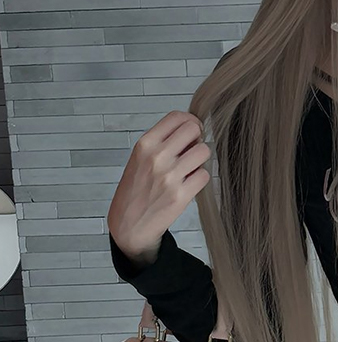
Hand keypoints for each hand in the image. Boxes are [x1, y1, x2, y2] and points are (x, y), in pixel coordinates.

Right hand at [107, 110, 210, 262]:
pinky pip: (204, 175)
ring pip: (204, 151)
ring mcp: (170, 177)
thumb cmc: (135, 190)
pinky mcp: (181, 196)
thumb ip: (163, 142)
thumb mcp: (140, 158)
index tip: (191, 132)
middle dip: (198, 137)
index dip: (190, 121)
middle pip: (194, 129)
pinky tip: (189, 184)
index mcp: (145, 144)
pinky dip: (200, 178)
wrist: (129, 225)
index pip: (177, 117)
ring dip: (201, 159)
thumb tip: (192, 129)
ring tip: (189, 168)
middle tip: (192, 149)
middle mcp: (157, 157)